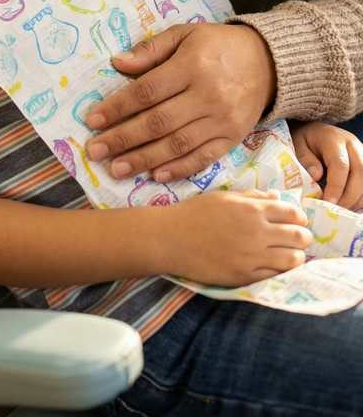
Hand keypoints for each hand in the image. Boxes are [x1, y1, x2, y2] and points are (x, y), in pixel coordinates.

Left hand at [86, 22, 275, 181]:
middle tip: (95, 150)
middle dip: (123, 139)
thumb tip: (117, 63)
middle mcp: (206, 96)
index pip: (147, 91)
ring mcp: (221, 120)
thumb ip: (151, 49)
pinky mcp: (233, 137)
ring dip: (144, 159)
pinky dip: (179, 169)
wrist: (269, 62)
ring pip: (177, 145)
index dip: (118, 107)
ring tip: (116, 168)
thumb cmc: (218, 45)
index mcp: (191, 66)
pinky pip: (203, 158)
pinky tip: (156, 176)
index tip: (92, 120)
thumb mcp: (184, 34)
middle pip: (158, 123)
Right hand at [162, 189, 310, 286]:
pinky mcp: (244, 276)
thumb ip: (253, 197)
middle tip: (298, 240)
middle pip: (298, 237)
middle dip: (303, 238)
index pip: (292, 213)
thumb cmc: (194, 213)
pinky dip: (279, 271)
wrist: (170, 238)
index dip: (299, 218)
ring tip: (288, 255)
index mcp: (252, 209)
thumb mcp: (224, 197)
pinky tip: (273, 266)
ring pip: (292, 260)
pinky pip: (274, 276)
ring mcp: (252, 256)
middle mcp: (256, 232)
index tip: (296, 222)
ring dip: (295, 256)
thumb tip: (278, 197)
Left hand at [291, 121, 362, 209]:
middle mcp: (352, 145)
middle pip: (360, 173)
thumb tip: (316, 176)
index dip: (336, 186)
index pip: (340, 164)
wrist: (315, 129)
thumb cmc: (304, 138)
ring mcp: (361, 152)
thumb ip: (305, 158)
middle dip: (349, 196)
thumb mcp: (297, 143)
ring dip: (357, 198)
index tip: (328, 202)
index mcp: (334, 139)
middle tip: (335, 210)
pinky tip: (349, 203)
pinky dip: (361, 195)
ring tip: (341, 209)